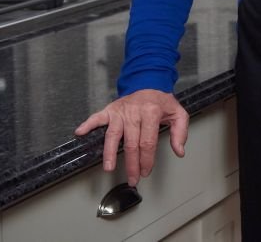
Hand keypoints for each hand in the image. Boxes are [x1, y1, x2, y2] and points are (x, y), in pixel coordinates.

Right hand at [74, 89, 188, 186]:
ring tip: (108, 167)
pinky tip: (80, 132)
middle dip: (132, 164)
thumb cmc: (162, 101)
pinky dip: (88, 124)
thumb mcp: (178, 114)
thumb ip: (180, 133)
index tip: (145, 172)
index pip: (148, 142)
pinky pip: (97, 117)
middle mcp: (135, 113)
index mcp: (152, 113)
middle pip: (131, 143)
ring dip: (109, 152)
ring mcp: (121, 111)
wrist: (149, 82)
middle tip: (132, 178)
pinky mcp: (110, 109)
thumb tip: (179, 151)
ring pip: (113, 134)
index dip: (147, 160)